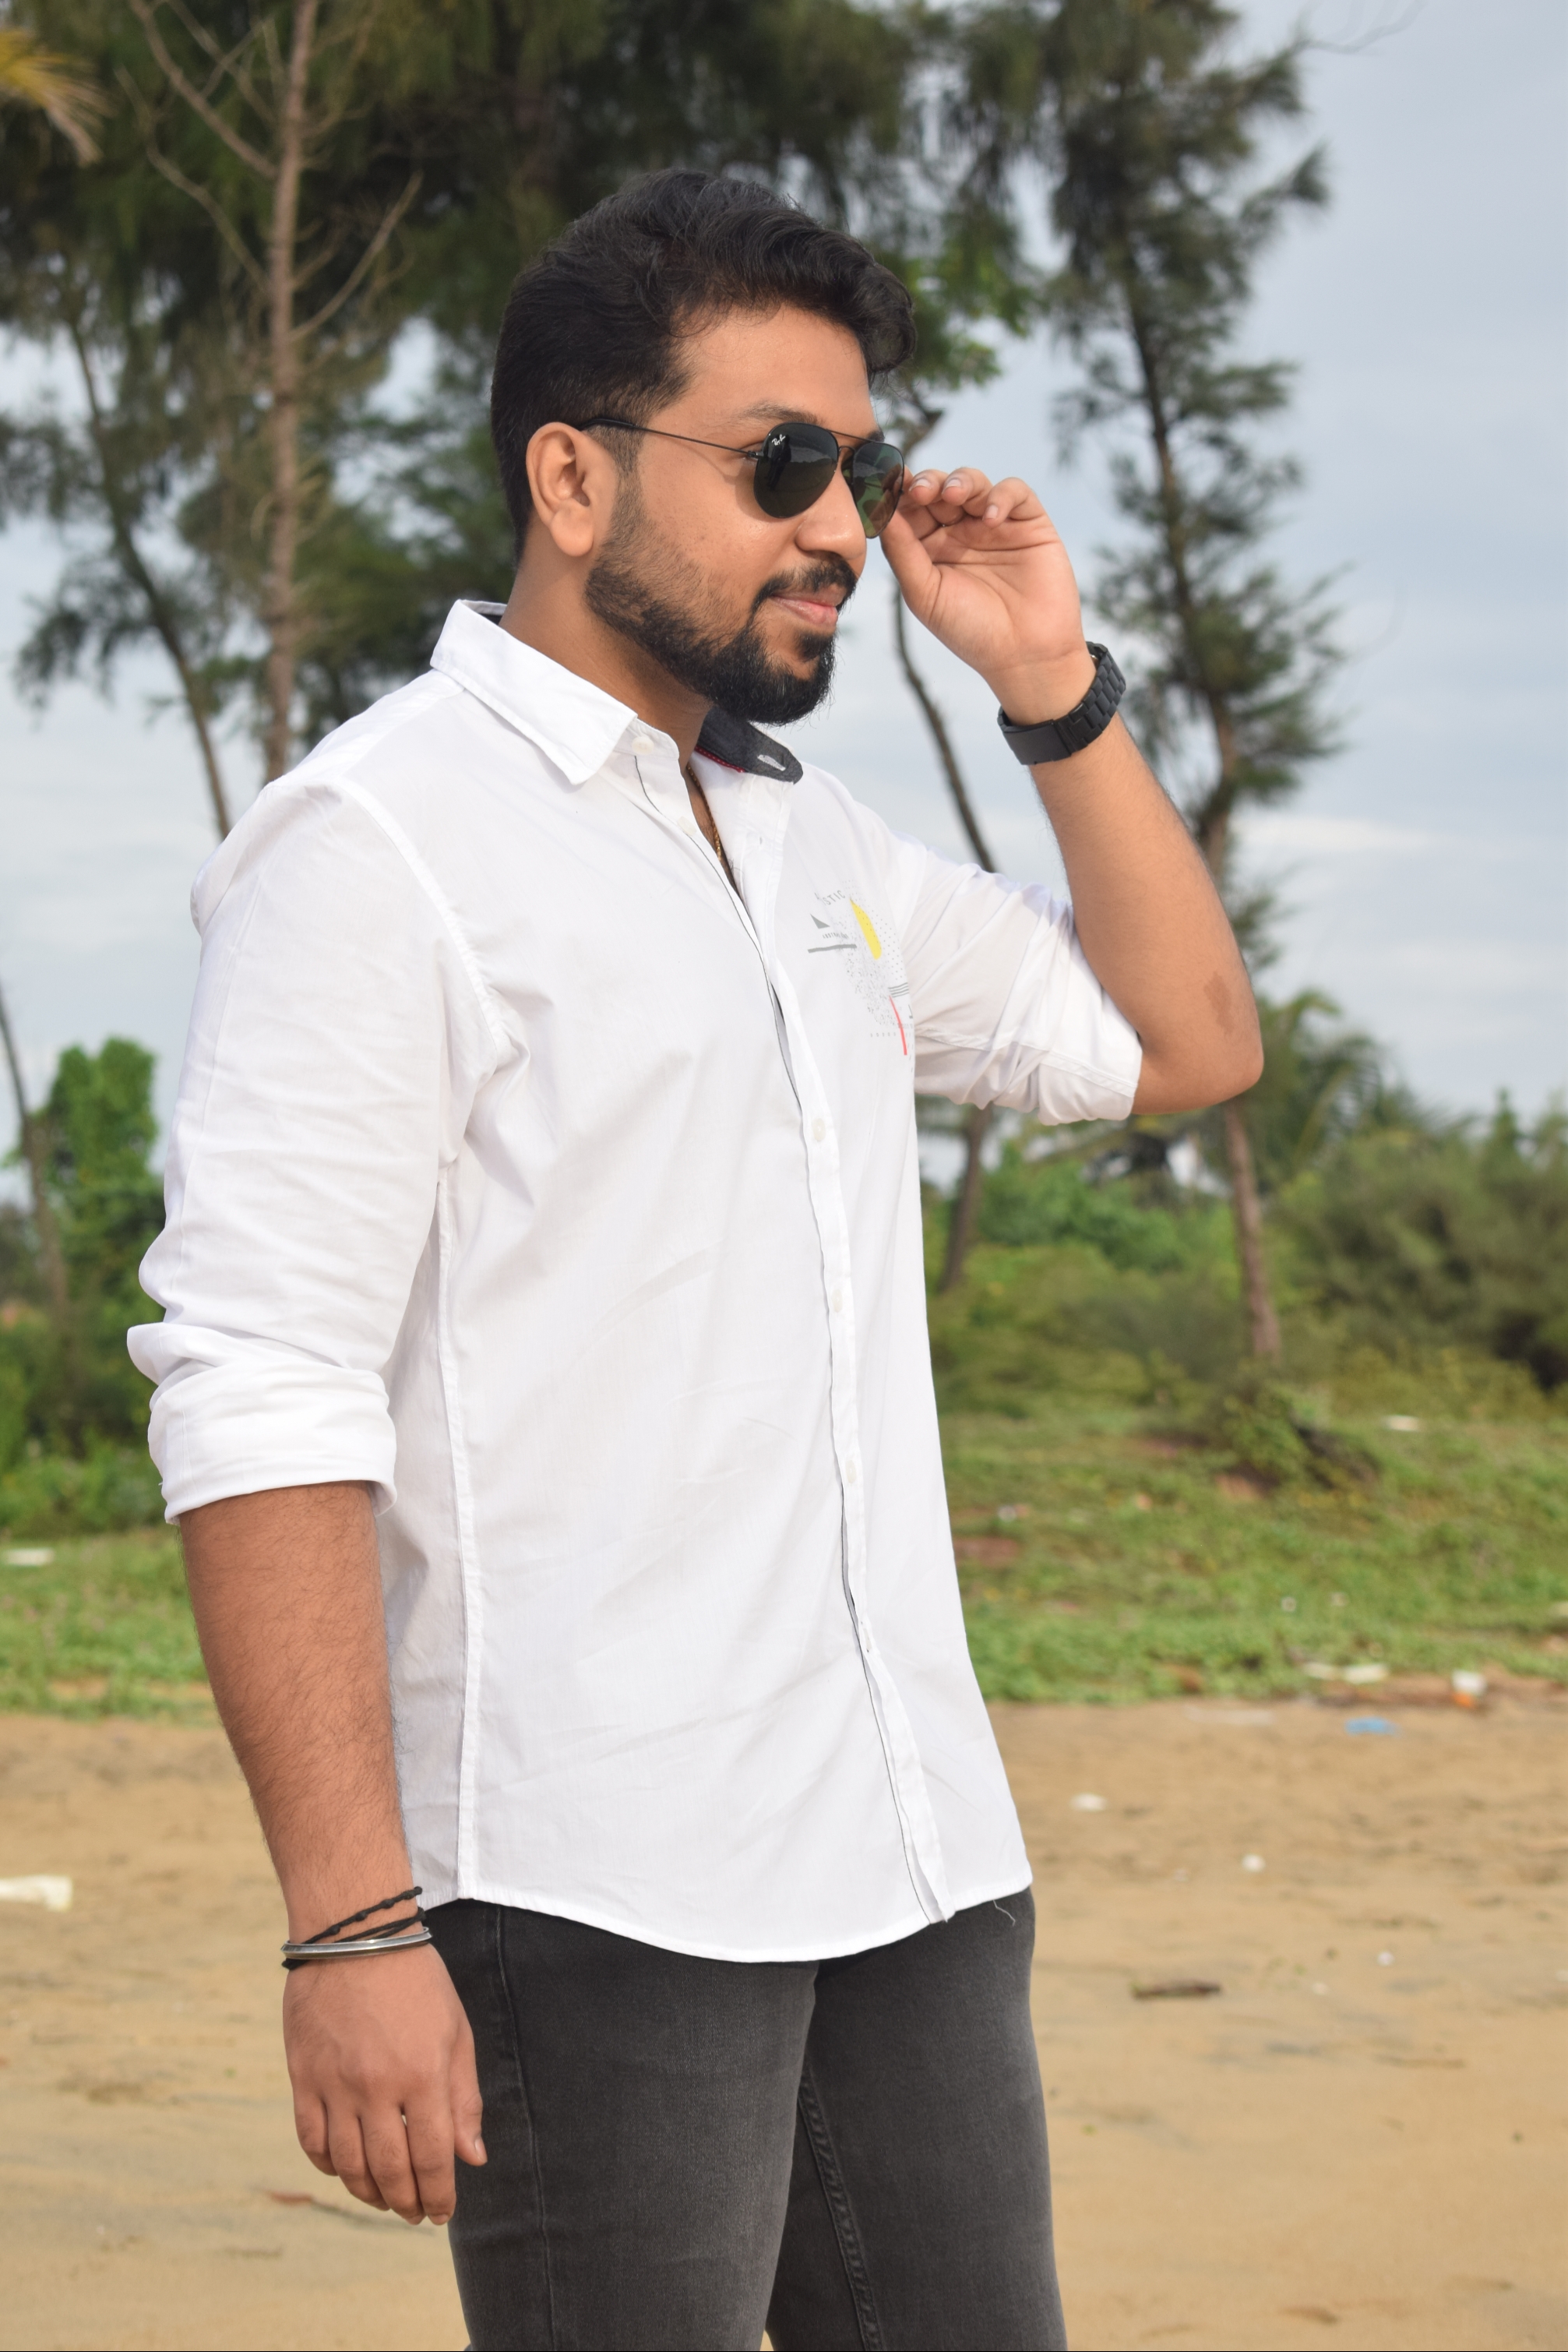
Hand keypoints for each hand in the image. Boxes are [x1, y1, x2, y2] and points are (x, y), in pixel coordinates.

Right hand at [284, 1942, 484, 2223]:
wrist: (355, 1935)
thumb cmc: (416, 1980)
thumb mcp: (455, 2031)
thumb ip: (464, 2098)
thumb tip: (471, 2158)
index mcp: (423, 2074)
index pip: (433, 2158)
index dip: (439, 2194)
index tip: (442, 2212)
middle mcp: (378, 2086)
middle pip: (390, 2170)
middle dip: (405, 2201)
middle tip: (413, 2213)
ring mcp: (335, 2084)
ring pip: (348, 2164)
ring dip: (368, 2192)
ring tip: (383, 2199)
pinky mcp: (303, 2077)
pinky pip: (312, 2140)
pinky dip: (327, 2166)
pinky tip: (344, 2169)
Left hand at [881, 468, 1096, 721]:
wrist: (1026, 654)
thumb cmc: (970, 631)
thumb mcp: (924, 594)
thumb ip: (902, 552)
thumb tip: (879, 511)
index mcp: (929, 549)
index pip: (909, 510)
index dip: (898, 494)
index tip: (887, 486)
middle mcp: (959, 533)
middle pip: (938, 489)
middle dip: (926, 483)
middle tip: (919, 490)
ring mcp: (993, 524)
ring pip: (972, 482)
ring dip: (960, 481)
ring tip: (953, 495)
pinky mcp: (1028, 522)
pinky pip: (1014, 491)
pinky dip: (1001, 496)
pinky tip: (991, 518)